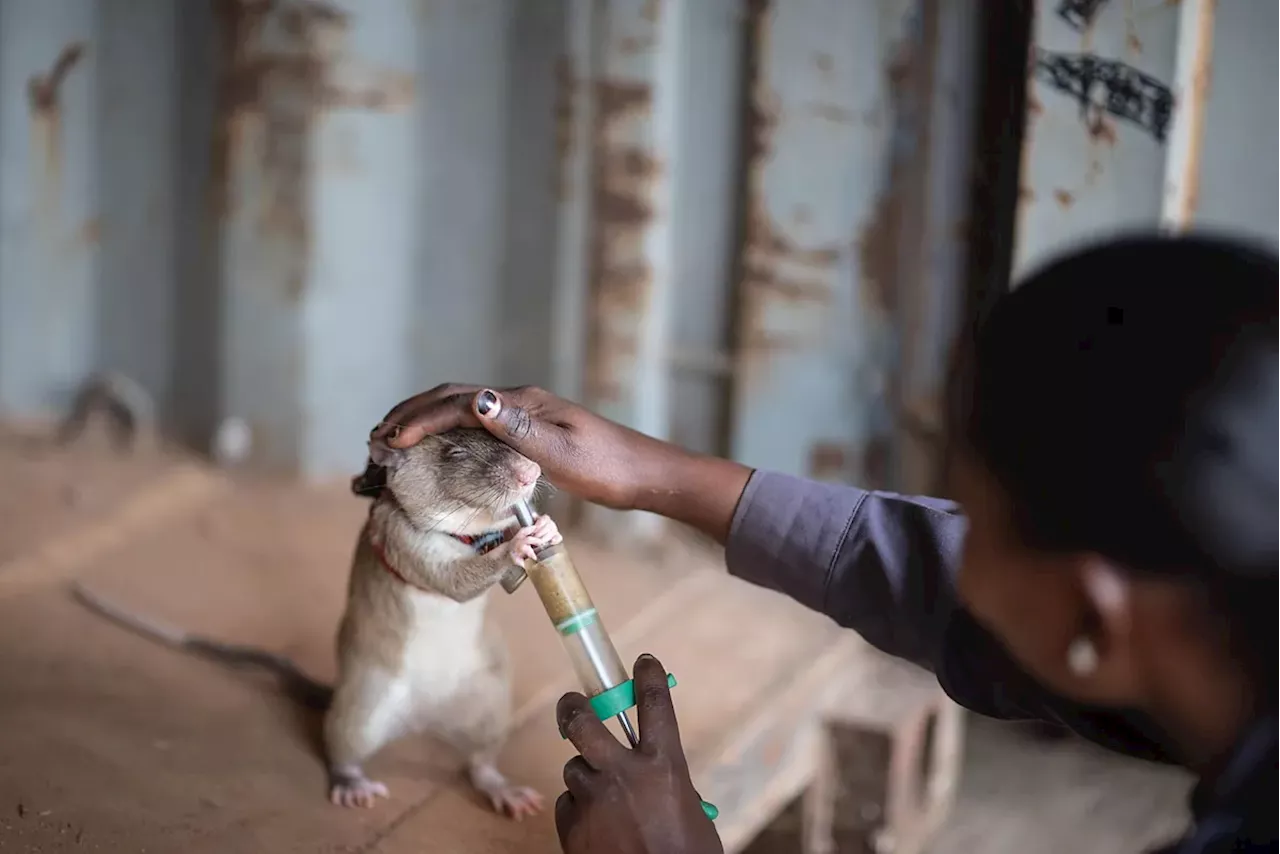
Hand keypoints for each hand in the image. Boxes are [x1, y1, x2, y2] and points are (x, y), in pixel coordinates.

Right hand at [370, 384, 652, 509]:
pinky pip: (475, 427)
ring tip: (392, 440)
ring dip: (423, 420)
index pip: (459, 404)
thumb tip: (478, 400)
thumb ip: (518, 429)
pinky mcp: (528, 433)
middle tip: (375, 437)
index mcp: (523, 403)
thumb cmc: (608, 467)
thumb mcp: (563, 452)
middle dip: (410, 414)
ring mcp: (523, 416)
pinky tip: (436, 450)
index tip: (388, 441)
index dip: (420, 420)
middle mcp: (519, 403)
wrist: (643, 475)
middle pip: (452, 398)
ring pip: (460, 410)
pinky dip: (445, 433)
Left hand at [554, 654, 722, 853]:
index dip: (647, 677)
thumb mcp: (687, 811)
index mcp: (665, 766)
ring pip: (574, 770)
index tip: (642, 661)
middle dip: (572, 708)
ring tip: (604, 801)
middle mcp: (625, 774)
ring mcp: (594, 799)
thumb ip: (666, 784)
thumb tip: (654, 774)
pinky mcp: (572, 827)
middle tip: (570, 704)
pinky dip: (579, 811)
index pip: (655, 704)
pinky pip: (568, 805)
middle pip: (582, 722)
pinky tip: (596, 829)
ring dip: (586, 779)